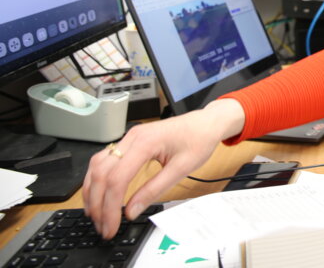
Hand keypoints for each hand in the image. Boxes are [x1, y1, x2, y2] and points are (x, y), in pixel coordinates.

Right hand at [82, 99, 244, 238]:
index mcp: (146, 142)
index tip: (111, 226)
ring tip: (96, 215)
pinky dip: (98, 179)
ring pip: (97, 166)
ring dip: (92, 192)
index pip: (117, 179)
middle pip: (101, 173)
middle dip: (97, 203)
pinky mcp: (129, 142)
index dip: (110, 207)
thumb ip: (154, 190)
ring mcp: (129, 138)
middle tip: (102, 226)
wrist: (206, 123)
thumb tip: (131, 211)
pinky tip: (99, 194)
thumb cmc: (198, 139)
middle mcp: (132, 138)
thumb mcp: (182, 168)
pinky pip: (104, 160)